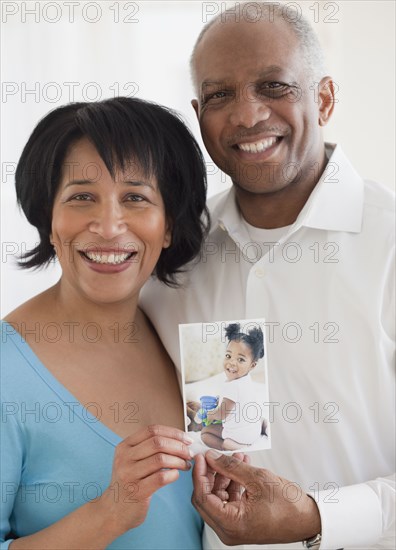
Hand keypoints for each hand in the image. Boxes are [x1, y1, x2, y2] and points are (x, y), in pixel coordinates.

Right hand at [100, 425, 192, 536]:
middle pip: (158, 443)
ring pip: (160, 459)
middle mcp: (124, 458)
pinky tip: (175, 476)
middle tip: (188, 453)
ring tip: (185, 465)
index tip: (186, 439)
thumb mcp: (131, 460)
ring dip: (178, 461)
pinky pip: (161, 478)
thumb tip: (179, 439)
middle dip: (178, 446)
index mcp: (124, 446)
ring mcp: (129, 475)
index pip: (152, 430)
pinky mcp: (136, 492)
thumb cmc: (129, 482)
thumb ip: (148, 448)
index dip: (173, 432)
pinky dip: (173, 475)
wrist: (113, 511)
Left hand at [192, 450, 320, 545]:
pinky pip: (229, 501)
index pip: (203, 497)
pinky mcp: (241, 522)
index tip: (202, 457)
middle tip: (213, 456)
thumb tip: (212, 457)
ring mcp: (234, 527)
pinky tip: (240, 466)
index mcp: (231, 524)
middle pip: (207, 498)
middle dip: (210, 474)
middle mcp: (229, 530)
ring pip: (218, 498)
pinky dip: (232, 484)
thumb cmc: (288, 506)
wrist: (307, 519)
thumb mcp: (257, 478)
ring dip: (223, 476)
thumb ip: (231, 467)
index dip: (200, 474)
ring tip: (234, 457)